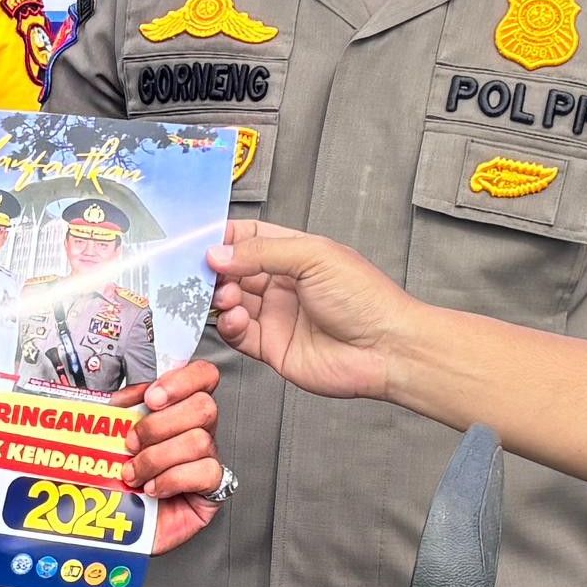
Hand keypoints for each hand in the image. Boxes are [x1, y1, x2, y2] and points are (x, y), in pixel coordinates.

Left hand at [122, 359, 223, 554]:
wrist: (112, 529)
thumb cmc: (113, 484)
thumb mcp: (108, 439)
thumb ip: (117, 413)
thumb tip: (119, 401)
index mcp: (177, 412)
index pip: (202, 377)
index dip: (182, 380)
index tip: (152, 398)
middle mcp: (196, 433)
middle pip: (204, 406)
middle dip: (158, 425)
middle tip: (131, 443)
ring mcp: (206, 462)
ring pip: (199, 440)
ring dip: (157, 458)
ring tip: (134, 474)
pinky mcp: (211, 493)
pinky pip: (206, 472)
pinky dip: (172, 478)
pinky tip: (154, 488)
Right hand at [206, 221, 420, 402]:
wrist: (386, 349)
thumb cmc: (366, 299)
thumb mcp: (314, 257)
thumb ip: (263, 252)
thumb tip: (219, 252)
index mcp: (295, 254)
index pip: (249, 238)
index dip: (224, 238)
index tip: (199, 240)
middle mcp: (284, 284)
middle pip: (234, 271)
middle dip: (214, 270)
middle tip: (200, 272)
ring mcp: (277, 316)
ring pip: (231, 303)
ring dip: (221, 297)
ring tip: (226, 296)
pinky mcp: (273, 347)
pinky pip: (238, 335)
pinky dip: (230, 325)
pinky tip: (237, 317)